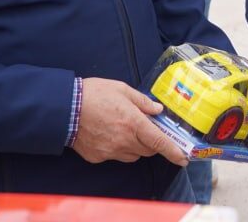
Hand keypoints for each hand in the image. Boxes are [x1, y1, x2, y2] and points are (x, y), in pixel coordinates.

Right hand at [72, 78, 187, 165]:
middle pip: (148, 150)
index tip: (183, 158)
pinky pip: (116, 156)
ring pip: (133, 155)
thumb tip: (157, 110)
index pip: (160, 142)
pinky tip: (108, 135)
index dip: (174, 152)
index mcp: (134, 123)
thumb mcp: (121, 89)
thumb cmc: (93, 94)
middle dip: (152, 142)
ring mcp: (111, 151)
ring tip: (125, 130)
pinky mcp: (98, 157)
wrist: (64, 108)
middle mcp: (125, 140)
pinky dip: (118, 149)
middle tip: (147, 129)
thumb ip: (142, 101)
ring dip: (136, 146)